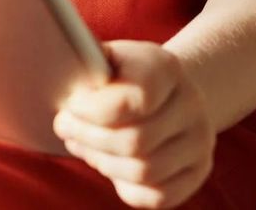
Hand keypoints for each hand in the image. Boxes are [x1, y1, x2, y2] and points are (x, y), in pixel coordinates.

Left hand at [53, 39, 214, 208]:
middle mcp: (192, 105)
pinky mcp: (196, 174)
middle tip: (64, 128)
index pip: (133, 99)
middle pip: (134, 141)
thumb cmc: (124, 74)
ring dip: (102, 162)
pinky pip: (156, 197)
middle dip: (88, 139)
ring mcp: (199, 142)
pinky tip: (109, 164)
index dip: (92, 110)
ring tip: (83, 145)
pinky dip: (124, 186)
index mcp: (167, 68)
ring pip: (143, 172)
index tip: (70, 105)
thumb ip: (87, 68)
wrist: (169, 90)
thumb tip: (56, 77)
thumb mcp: (108, 58)